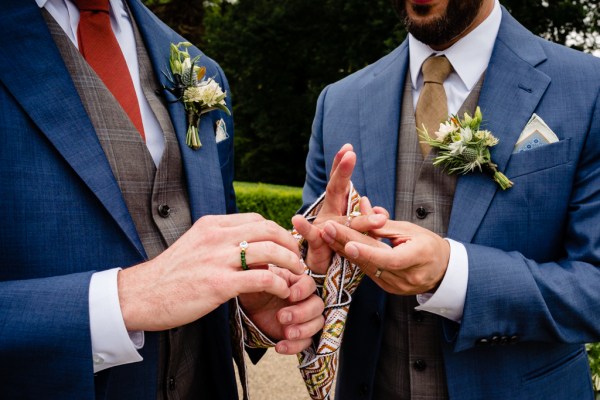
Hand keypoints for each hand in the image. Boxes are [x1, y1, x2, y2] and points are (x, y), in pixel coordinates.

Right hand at [117, 213, 303, 330]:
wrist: (141, 295)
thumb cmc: (169, 275)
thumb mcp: (195, 246)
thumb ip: (220, 242)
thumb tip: (249, 247)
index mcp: (211, 225)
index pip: (255, 220)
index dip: (277, 231)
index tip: (286, 245)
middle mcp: (216, 236)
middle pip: (268, 229)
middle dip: (290, 244)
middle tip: (297, 259)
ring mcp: (217, 259)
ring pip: (270, 251)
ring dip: (290, 263)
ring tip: (296, 275)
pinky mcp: (219, 284)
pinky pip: (261, 278)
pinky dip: (279, 283)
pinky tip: (282, 291)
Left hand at [239, 267, 324, 353]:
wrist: (249, 312)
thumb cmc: (255, 292)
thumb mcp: (256, 281)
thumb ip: (262, 273)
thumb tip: (262, 263)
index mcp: (297, 283)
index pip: (310, 284)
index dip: (303, 290)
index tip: (291, 295)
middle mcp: (306, 300)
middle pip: (317, 306)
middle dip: (302, 313)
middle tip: (282, 317)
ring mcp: (305, 318)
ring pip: (317, 324)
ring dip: (303, 330)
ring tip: (285, 333)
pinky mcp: (301, 335)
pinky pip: (307, 343)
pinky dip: (295, 346)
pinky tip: (279, 346)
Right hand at [292, 144, 386, 273]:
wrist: (322, 267)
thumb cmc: (340, 244)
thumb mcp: (358, 230)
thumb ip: (368, 219)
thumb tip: (382, 211)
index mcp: (341, 207)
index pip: (343, 183)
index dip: (343, 166)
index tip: (348, 148)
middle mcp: (330, 212)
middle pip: (336, 189)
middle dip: (342, 172)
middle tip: (350, 155)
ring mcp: (323, 225)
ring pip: (337, 216)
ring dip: (356, 218)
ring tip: (373, 214)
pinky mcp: (315, 242)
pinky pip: (310, 234)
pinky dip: (304, 227)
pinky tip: (297, 219)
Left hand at [321, 218, 449, 294]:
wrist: (441, 270)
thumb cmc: (428, 245)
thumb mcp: (410, 230)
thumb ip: (383, 223)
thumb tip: (363, 207)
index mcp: (418, 257)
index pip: (389, 258)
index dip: (368, 252)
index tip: (348, 244)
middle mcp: (406, 276)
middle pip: (372, 261)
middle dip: (346, 243)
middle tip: (327, 228)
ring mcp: (396, 286)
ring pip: (365, 267)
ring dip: (343, 250)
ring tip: (326, 234)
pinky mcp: (388, 288)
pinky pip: (367, 271)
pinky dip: (353, 257)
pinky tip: (337, 245)